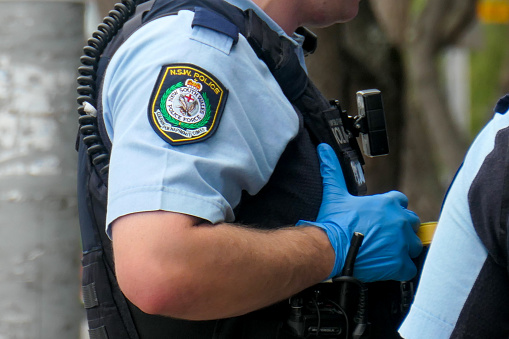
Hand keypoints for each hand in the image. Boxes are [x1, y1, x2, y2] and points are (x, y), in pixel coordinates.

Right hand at [297, 143, 421, 281]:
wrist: (329, 249)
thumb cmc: (333, 223)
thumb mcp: (334, 193)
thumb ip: (332, 170)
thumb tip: (324, 150)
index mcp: (387, 203)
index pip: (401, 202)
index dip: (392, 210)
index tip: (382, 218)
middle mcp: (398, 221)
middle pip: (411, 223)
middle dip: (401, 229)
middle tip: (385, 236)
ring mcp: (401, 243)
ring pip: (413, 245)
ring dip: (403, 249)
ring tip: (386, 252)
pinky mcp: (399, 263)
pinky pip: (409, 268)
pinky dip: (401, 270)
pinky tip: (387, 267)